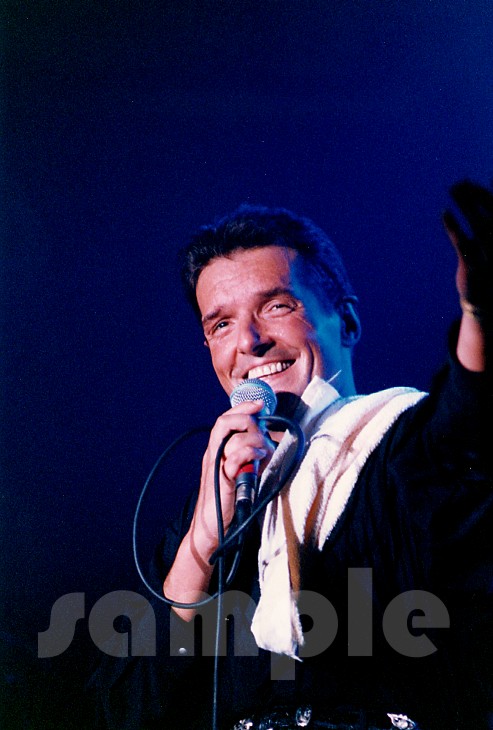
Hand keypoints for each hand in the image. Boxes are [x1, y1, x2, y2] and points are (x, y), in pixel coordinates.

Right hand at [189, 400, 274, 555]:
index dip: (241, 408)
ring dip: (254, 440)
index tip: (260, 403)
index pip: (225, 420)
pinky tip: (260, 459)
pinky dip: (249, 454)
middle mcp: (213, 455)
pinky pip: (233, 459)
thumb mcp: (239, 472)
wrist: (211, 528)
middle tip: (262, 435)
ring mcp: (216, 467)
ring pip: (232, 439)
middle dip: (248, 422)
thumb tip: (267, 443)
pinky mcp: (222, 481)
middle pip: (224, 423)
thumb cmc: (227, 500)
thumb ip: (248, 457)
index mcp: (216, 450)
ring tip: (265, 451)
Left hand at [443, 180, 492, 313]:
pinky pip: (461, 242)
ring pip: (476, 224)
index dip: (486, 194)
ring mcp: (490, 256)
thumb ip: (488, 226)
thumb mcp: (492, 249)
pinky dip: (453, 226)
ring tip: (453, 190)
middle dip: (474, 196)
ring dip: (465, 204)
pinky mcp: (473, 267)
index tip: (472, 183)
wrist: (489, 305)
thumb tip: (478, 201)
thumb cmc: (492, 272)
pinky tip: (445, 212)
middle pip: (489, 214)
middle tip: (460, 182)